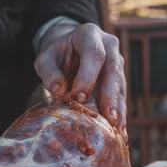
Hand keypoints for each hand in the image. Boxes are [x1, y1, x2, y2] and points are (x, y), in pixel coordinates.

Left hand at [35, 23, 127, 141]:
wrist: (67, 49)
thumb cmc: (56, 54)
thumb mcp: (45, 58)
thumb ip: (49, 72)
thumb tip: (58, 90)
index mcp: (89, 35)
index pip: (95, 54)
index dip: (89, 76)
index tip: (79, 97)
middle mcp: (109, 46)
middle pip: (113, 70)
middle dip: (110, 95)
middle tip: (107, 118)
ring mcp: (117, 62)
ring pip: (121, 85)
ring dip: (118, 108)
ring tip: (116, 129)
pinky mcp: (119, 78)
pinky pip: (121, 96)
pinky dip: (120, 115)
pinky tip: (120, 132)